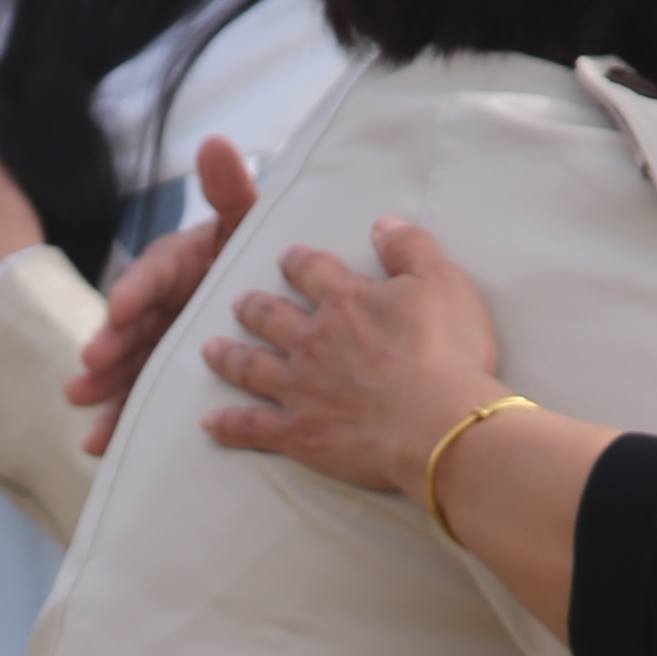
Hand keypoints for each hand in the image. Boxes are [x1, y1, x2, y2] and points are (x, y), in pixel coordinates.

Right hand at [70, 136, 258, 455]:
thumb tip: (215, 142)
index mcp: (177, 264)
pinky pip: (137, 398)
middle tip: (90, 367)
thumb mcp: (248, 223)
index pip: (152, 274)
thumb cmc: (255, 255)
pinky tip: (97, 444)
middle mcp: (159, 303)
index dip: (135, 291)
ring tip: (82, 406)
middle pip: (129, 325)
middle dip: (108, 347)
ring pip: (126, 365)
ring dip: (104, 387)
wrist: (273, 299)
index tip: (120, 310)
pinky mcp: (160, 376)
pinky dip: (118, 420)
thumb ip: (231, 191)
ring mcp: (157, 342)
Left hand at [202, 217, 507, 498]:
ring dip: (228, 356)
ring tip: (210, 350)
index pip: (311, 270)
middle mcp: (313, 340)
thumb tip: (383, 222)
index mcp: (345, 301)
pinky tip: (208, 423)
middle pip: (270, 316)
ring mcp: (300, 387)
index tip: (285, 258)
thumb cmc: (448, 353)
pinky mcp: (298, 432)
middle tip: (238, 302)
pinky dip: (228, 425)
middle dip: (252, 307)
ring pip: (251, 366)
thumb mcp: (443, 282)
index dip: (297, 261)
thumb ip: (410, 247)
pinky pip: (252, 427)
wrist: (437, 423)